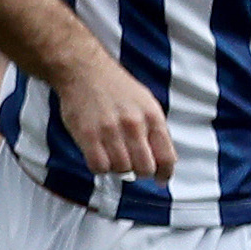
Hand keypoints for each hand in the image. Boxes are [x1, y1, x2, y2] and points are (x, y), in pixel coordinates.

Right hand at [55, 53, 172, 181]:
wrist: (84, 70)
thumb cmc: (115, 87)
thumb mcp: (145, 103)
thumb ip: (154, 130)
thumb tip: (162, 160)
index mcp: (152, 117)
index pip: (166, 157)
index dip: (164, 174)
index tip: (160, 179)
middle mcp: (133, 124)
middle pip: (145, 169)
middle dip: (140, 172)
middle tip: (133, 166)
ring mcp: (110, 130)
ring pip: (122, 170)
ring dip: (118, 168)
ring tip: (113, 156)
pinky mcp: (88, 135)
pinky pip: (99, 166)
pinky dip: (100, 167)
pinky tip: (99, 156)